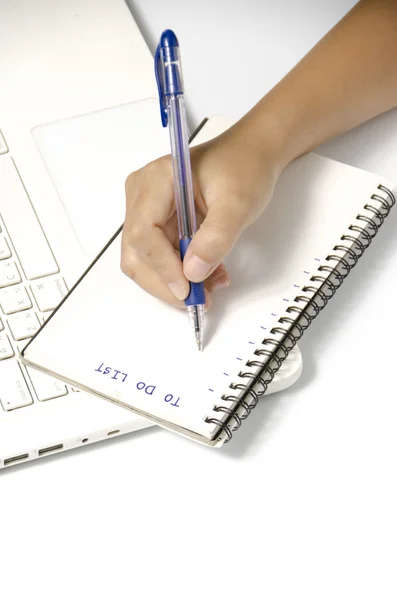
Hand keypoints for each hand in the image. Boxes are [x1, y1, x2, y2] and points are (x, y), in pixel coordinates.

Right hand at [121, 124, 281, 306]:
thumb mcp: (238, 203)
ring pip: (145, 261)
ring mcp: (146, 210)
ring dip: (174, 281)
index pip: (143, 232)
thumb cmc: (244, 168)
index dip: (162, 266)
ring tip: (211, 285)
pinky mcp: (157, 223)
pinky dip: (181, 273)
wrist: (250, 156)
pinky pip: (160, 257)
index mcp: (157, 179)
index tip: (187, 289)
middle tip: (198, 299)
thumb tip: (193, 272)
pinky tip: (208, 274)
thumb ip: (216, 238)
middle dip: (165, 282)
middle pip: (137, 252)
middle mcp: (142, 194)